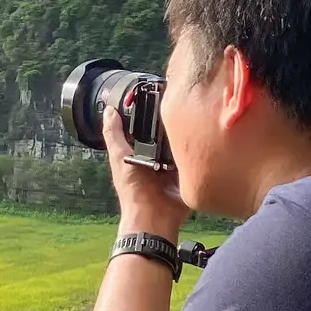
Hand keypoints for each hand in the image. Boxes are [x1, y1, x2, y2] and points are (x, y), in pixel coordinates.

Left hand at [103, 107, 191, 241]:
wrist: (155, 216)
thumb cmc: (133, 191)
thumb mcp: (119, 157)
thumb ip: (114, 135)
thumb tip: (109, 111)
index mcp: (140, 153)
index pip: (146, 128)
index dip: (149, 113)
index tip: (156, 95)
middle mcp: (157, 158)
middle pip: (165, 133)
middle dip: (171, 122)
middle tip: (179, 104)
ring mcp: (174, 165)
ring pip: (180, 143)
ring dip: (185, 135)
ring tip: (193, 116)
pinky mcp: (187, 173)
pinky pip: (193, 157)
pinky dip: (196, 149)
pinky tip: (202, 136)